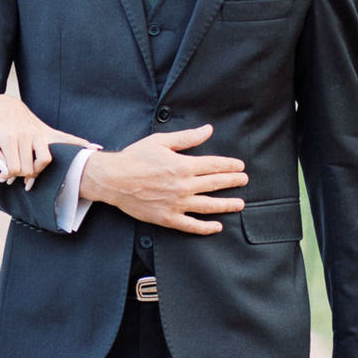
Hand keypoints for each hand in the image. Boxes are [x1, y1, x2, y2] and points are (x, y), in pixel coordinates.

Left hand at [0, 93, 97, 185]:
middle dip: (21, 176)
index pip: (15, 168)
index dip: (9, 176)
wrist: (4, 104)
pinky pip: (66, 138)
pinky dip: (80, 144)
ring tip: (32, 175)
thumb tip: (6, 172)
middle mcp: (26, 135)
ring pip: (45, 160)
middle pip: (29, 168)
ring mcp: (38, 132)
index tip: (5, 177)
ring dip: (38, 171)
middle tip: (14, 179)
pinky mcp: (46, 131)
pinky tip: (94, 148)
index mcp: (10, 137)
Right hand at [76, 125, 246, 234]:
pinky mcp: (168, 217)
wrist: (113, 179)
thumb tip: (208, 130)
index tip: (240, 166)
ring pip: (209, 206)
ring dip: (227, 205)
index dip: (230, 166)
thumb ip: (187, 137)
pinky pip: (192, 225)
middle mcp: (184, 186)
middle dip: (233, 182)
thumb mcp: (161, 141)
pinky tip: (217, 226)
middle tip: (244, 181)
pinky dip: (206, 227)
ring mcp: (177, 204)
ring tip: (239, 204)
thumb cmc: (134, 158)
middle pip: (215, 184)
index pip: (214, 165)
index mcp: (183, 165)